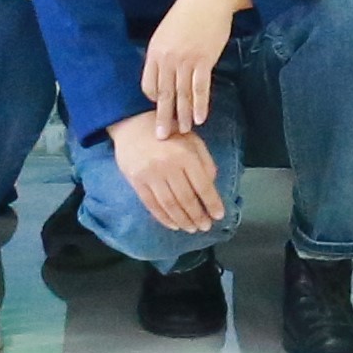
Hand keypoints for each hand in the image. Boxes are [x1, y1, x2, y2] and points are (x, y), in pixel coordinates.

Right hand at [105, 104, 224, 235]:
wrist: (133, 124)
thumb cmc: (169, 133)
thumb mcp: (193, 140)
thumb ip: (204, 162)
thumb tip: (211, 186)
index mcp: (185, 155)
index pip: (202, 185)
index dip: (212, 203)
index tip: (219, 215)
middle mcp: (168, 166)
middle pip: (186, 199)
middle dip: (198, 216)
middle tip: (205, 227)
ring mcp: (150, 175)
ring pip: (169, 205)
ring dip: (182, 220)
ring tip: (191, 228)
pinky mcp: (136, 181)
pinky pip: (151, 205)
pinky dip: (164, 218)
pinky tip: (173, 225)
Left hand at [138, 0, 245, 127]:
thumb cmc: (188, 13)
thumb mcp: (167, 31)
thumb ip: (163, 53)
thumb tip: (164, 73)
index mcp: (154, 52)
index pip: (148, 85)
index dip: (153, 101)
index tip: (159, 110)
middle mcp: (167, 59)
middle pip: (163, 95)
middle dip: (163, 118)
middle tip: (162, 138)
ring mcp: (185, 61)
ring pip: (182, 95)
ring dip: (183, 116)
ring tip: (184, 132)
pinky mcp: (204, 61)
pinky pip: (200, 89)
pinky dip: (201, 105)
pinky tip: (201, 119)